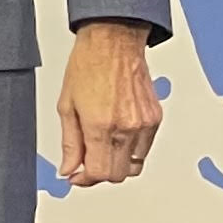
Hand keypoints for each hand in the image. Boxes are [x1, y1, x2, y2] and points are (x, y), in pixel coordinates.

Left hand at [55, 21, 160, 185]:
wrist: (114, 42)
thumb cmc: (88, 66)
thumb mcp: (66, 106)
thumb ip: (69, 143)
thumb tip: (69, 168)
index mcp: (101, 125)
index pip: (99, 173)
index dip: (85, 179)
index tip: (76, 175)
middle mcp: (127, 128)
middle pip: (118, 175)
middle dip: (99, 174)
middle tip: (86, 162)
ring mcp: (144, 124)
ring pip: (133, 165)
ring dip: (116, 163)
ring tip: (100, 147)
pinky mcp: (155, 119)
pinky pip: (144, 149)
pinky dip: (129, 150)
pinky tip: (115, 135)